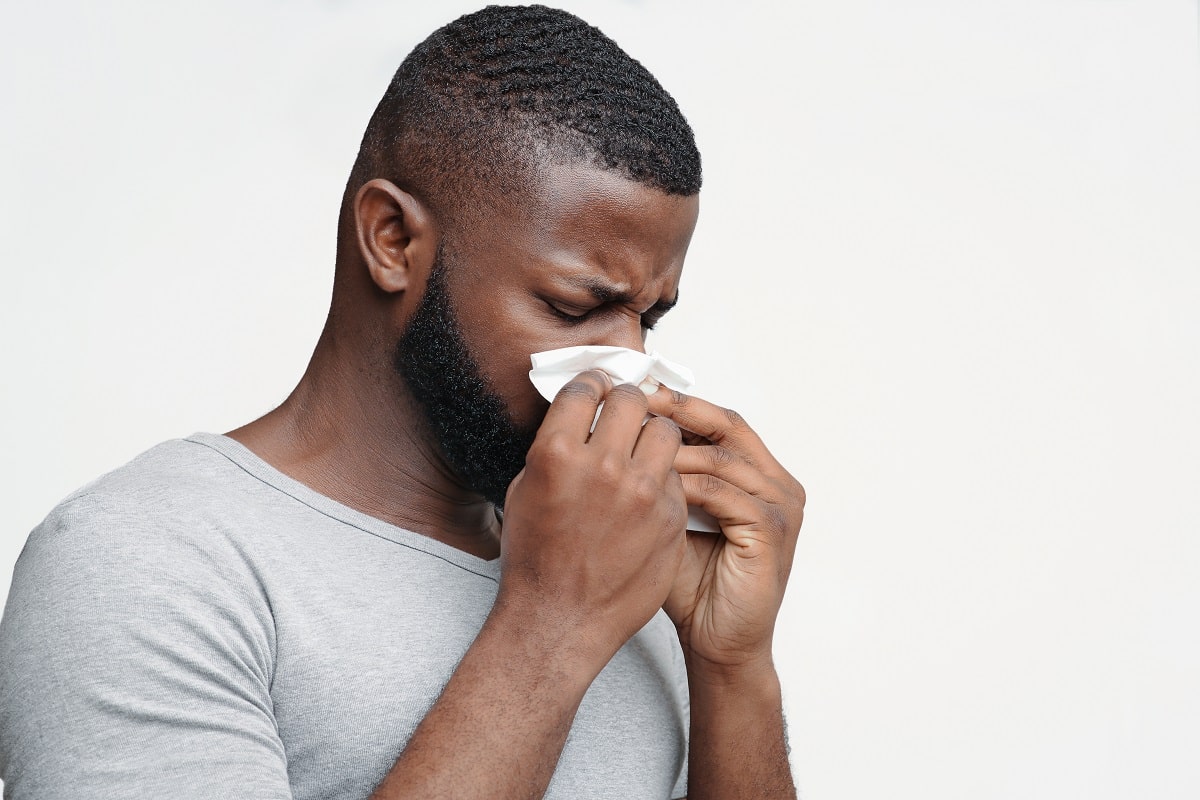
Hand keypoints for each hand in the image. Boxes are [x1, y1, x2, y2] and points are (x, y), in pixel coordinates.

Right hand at [498, 370, 688, 666]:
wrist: (560, 621)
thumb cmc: (535, 560)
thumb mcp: (526, 491)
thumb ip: (556, 448)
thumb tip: (580, 416)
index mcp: (558, 453)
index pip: (587, 388)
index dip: (593, 384)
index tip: (598, 387)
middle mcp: (604, 466)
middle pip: (632, 400)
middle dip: (627, 401)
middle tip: (624, 413)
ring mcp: (642, 493)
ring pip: (665, 432)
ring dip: (653, 435)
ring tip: (643, 451)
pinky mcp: (670, 517)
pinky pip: (674, 477)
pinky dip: (662, 479)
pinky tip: (648, 495)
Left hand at [645, 388, 804, 673]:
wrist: (717, 643)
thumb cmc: (693, 587)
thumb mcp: (672, 517)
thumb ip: (662, 478)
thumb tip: (617, 434)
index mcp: (759, 476)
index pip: (719, 423)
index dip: (678, 405)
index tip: (633, 393)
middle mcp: (778, 484)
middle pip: (728, 426)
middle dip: (678, 411)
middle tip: (634, 401)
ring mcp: (781, 507)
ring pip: (723, 457)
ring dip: (673, 449)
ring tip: (631, 444)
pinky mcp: (772, 532)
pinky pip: (725, 493)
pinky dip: (687, 485)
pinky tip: (652, 484)